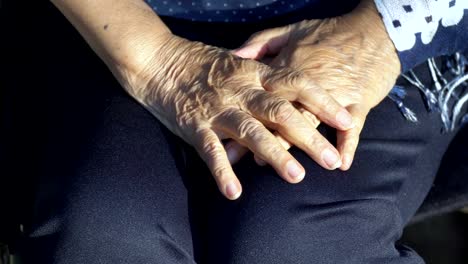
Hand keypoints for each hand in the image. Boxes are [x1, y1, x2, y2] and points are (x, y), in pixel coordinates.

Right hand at [119, 34, 354, 199]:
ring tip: (296, 177)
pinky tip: (234, 192)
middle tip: (330, 161)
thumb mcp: (237, 59)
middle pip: (280, 113)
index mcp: (254, 73)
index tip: (347, 121)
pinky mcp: (194, 126)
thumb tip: (295, 91)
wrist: (158, 59)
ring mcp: (218, 109)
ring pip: (251, 132)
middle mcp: (240, 91)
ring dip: (275, 155)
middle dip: (308, 137)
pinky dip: (222, 171)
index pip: (296, 84)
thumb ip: (264, 74)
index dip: (323, 102)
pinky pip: (210, 151)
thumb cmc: (201, 62)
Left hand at [229, 0, 400, 169]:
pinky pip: (354, 125)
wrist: (374, 29)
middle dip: (267, 139)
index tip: (231, 139)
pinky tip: (343, 164)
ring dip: (300, 146)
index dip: (247, 118)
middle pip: (284, 114)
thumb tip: (234, 55)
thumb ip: (261, 42)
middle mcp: (308, 82)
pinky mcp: (360, 99)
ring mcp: (335, 92)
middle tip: (254, 160)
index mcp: (288, 66)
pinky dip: (348, 143)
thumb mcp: (292, 30)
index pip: (262, 96)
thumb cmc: (330, 31)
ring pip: (314, 121)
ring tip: (289, 169)